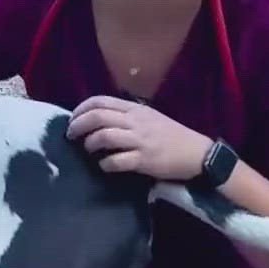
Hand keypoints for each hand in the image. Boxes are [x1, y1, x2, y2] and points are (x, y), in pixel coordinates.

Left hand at [65, 96, 212, 179]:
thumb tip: (97, 120)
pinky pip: (117, 161)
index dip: (80, 109)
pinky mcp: (145, 160)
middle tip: (70, 136)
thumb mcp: (149, 118)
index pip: (100, 101)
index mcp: (135, 109)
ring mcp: (140, 141)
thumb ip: (126, 116)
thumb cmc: (171, 136)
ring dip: (90, 144)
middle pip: (97, 117)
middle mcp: (136, 122)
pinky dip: (105, 164)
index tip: (72, 120)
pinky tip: (104, 166)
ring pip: (104, 136)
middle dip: (77, 126)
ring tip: (88, 150)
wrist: (197, 153)